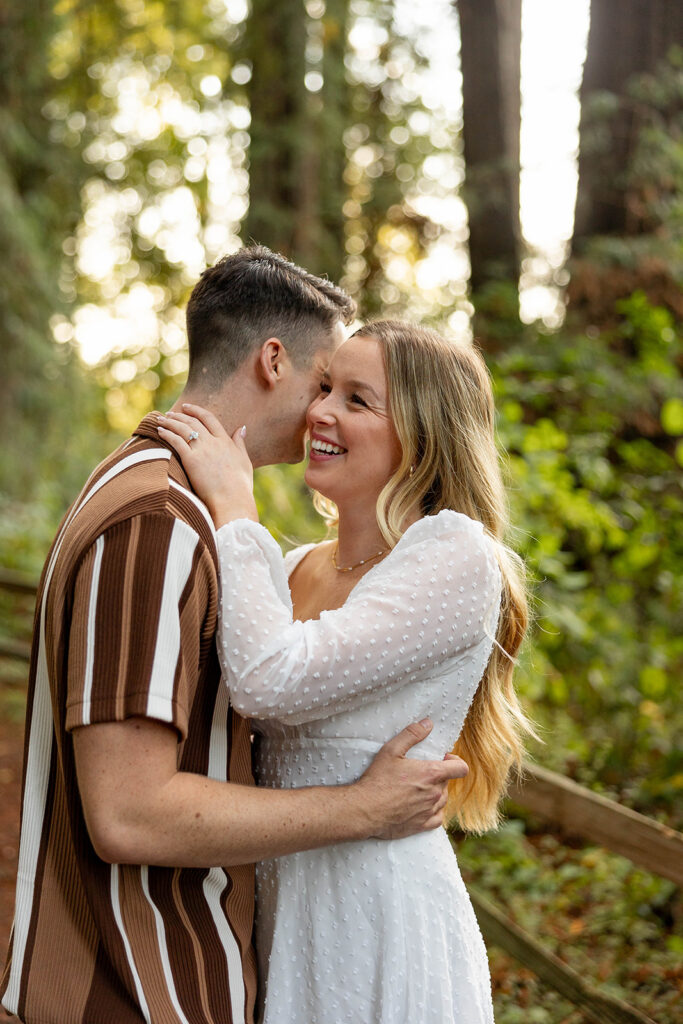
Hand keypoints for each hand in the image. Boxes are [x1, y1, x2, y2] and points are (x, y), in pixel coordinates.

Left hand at [157, 405, 257, 526]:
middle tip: (170, 413)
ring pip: (183, 429)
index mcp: (226, 442)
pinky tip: (159, 431)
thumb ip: (240, 444)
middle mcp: (213, 442)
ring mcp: (202, 450)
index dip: (197, 411)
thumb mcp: (245, 462)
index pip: (210, 419)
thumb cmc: (240, 487)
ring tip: (160, 419)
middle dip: (180, 415)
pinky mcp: (191, 460)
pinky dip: (167, 434)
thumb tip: (241, 428)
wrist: (232, 501)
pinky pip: (176, 441)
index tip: (188, 407)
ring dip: (170, 422)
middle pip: (193, 422)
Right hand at [354, 719, 468, 839]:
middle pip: (447, 782)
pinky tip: (423, 806)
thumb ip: (412, 734)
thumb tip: (428, 723)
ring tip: (419, 788)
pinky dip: (434, 811)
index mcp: (432, 774)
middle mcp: (435, 793)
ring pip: (443, 799)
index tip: (443, 760)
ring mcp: (429, 811)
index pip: (461, 768)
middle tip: (421, 772)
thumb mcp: (391, 750)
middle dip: (438, 776)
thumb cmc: (377, 779)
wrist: (365, 810)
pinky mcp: (422, 825)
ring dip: (436, 792)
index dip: (455, 762)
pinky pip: (438, 818)